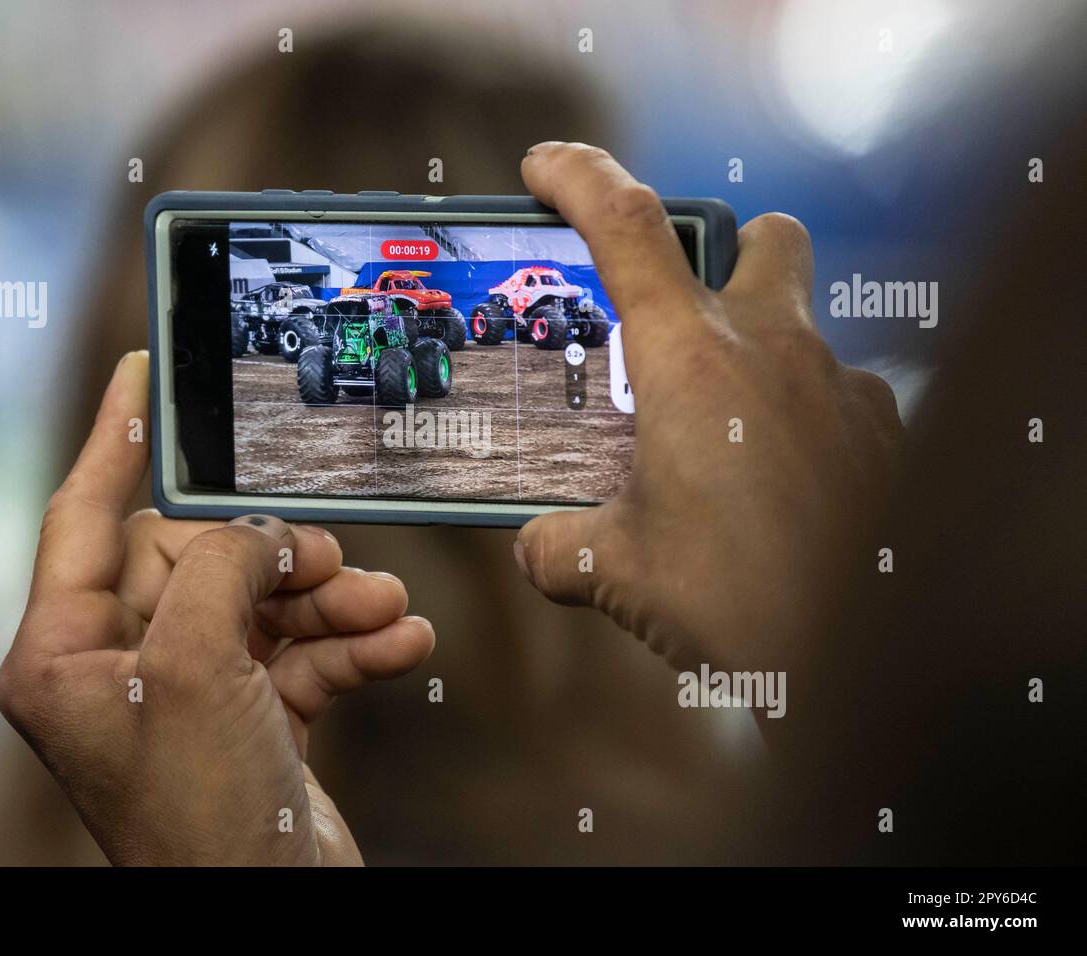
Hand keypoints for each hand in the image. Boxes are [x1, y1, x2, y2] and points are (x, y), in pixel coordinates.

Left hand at [0, 352, 433, 864]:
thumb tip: (256, 530)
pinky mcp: (250, 716)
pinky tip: (401, 644)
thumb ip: (219, 568)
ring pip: (260, 602)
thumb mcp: (197, 667)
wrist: (273, 915)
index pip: (84, 516)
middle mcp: (119, 668)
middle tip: (324, 557)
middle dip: (272, 557)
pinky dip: (351, 645)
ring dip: (328, 600)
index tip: (142, 370)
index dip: (115, 437)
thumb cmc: (203, 820)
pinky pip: (301, 652)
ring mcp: (188, 692)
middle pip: (197, 558)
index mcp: (63, 656)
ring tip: (381, 606)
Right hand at [513, 143, 900, 678]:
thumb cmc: (735, 600)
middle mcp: (775, 350)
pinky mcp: (887, 433)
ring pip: (807, 328)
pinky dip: (807, 422)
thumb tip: (536, 548)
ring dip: (764, 357)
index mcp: (690, 360)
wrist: (861, 660)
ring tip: (730, 438)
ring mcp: (843, 386)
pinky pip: (845, 398)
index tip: (547, 165)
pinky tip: (786, 488)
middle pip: (765, 236)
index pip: (626, 227)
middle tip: (688, 316)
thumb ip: (560, 546)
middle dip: (727, 250)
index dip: (579, 178)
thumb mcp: (617, 571)